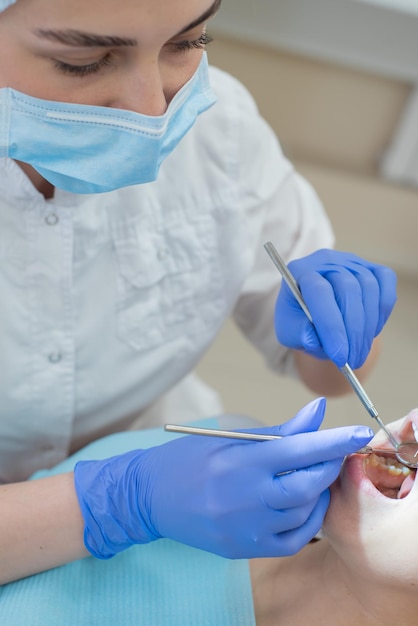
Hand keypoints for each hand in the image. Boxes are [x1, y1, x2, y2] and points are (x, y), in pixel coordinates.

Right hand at [74, 398, 372, 558]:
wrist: (148, 497)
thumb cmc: (188, 460)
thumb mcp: (231, 437)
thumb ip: (279, 430)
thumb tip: (316, 412)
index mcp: (238, 462)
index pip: (298, 449)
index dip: (333, 440)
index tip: (357, 432)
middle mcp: (243, 497)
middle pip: (307, 484)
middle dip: (328, 466)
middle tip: (332, 452)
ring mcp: (243, 528)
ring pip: (302, 513)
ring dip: (316, 491)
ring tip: (309, 474)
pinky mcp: (242, 548)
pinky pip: (291, 540)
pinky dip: (306, 521)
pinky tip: (301, 503)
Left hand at [274, 249, 396, 367]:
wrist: (316, 312)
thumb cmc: (300, 320)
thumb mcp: (289, 331)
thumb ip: (297, 334)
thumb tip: (312, 339)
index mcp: (300, 271)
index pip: (319, 292)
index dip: (331, 325)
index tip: (339, 356)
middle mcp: (326, 261)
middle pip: (347, 290)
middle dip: (353, 332)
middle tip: (352, 361)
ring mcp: (351, 261)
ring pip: (369, 289)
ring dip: (367, 327)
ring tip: (358, 352)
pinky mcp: (371, 268)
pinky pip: (385, 285)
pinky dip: (382, 311)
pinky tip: (371, 330)